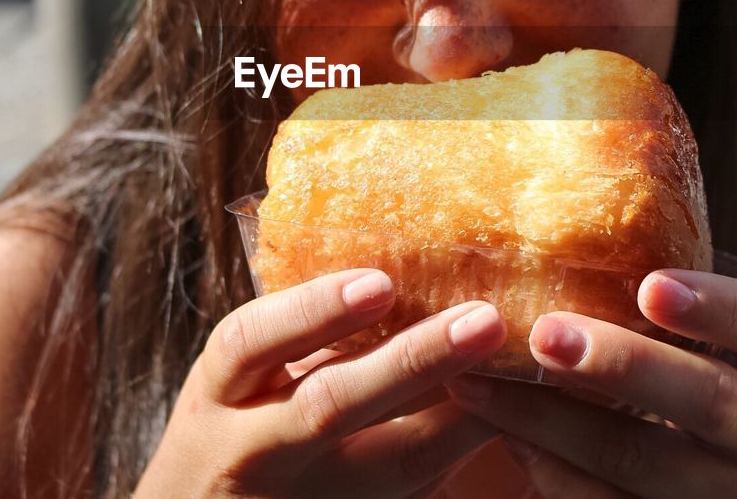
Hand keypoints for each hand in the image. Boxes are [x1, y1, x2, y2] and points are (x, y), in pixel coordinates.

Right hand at [135, 268, 507, 496]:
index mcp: (220, 392)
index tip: (380, 281)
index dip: (315, 309)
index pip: (252, 342)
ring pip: (394, 467)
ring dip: (461, 416)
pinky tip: (510, 419)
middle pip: (331, 406)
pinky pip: (420, 492)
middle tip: (483, 320)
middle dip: (412, 362)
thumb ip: (300, 334)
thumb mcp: (242, 379)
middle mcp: (253, 449)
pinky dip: (465, 453)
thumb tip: (400, 261)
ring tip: (516, 370)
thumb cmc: (235, 427)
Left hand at [446, 269, 736, 497]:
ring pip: (642, 463)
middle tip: (545, 334)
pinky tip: (508, 438)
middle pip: (708, 399)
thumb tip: (579, 229)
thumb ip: (692, 313)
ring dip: (553, 422)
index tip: (651, 285)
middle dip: (623, 365)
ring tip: (481, 383)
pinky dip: (555, 475)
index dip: (716, 305)